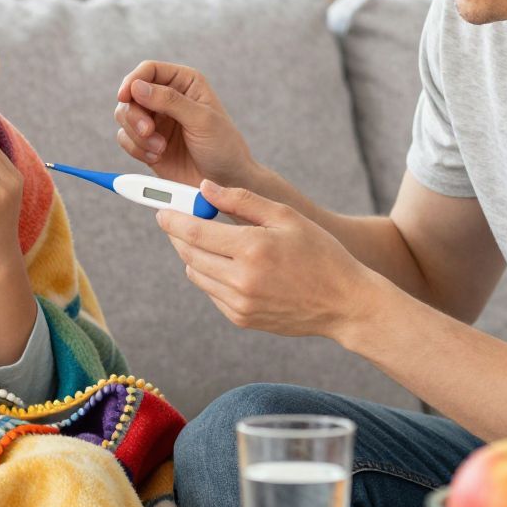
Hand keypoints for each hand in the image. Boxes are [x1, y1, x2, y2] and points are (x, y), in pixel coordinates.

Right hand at [114, 61, 255, 189]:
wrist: (225, 182)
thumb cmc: (223, 147)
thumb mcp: (201, 120)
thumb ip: (170, 100)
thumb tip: (136, 87)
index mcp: (185, 83)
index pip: (150, 70)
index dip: (133, 80)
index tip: (124, 96)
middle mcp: (167, 98)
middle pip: (131, 94)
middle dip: (135, 115)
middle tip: (148, 131)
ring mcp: (156, 121)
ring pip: (125, 117)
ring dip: (136, 135)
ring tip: (159, 148)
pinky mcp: (147, 143)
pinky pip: (126, 139)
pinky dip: (136, 149)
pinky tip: (156, 156)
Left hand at [159, 180, 378, 340]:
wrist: (344, 303)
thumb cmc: (320, 253)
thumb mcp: (285, 216)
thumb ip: (241, 200)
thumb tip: (204, 188)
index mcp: (252, 249)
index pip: (194, 232)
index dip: (172, 219)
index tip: (162, 210)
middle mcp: (241, 280)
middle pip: (188, 254)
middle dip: (178, 235)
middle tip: (180, 221)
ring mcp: (240, 303)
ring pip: (196, 274)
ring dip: (193, 255)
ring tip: (210, 241)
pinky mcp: (241, 319)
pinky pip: (211, 293)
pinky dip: (211, 276)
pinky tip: (230, 265)